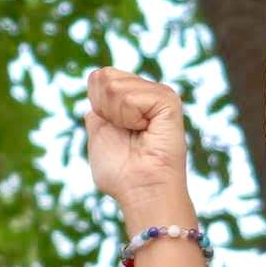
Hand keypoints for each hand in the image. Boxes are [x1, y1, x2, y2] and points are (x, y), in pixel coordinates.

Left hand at [84, 68, 194, 223]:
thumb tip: (99, 79)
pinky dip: (129, 118)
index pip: (98, 77)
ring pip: (114, 86)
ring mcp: (159, 94)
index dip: (97, 105)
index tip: (114, 130)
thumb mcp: (98, 132)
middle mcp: (147, 92)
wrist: (141, 190)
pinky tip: (145, 131)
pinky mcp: (168, 100)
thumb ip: (97, 106)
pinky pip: (130, 97)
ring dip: (117, 117)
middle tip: (126, 133)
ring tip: (137, 134)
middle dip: (105, 109)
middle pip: (104, 76)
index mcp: (131, 98)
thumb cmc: (121, 172)